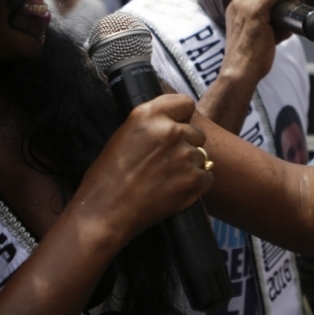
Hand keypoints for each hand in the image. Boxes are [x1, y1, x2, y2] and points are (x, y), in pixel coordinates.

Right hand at [74, 94, 210, 246]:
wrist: (106, 211)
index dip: (182, 117)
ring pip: (202, 155)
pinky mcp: (194, 180)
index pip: (185, 103)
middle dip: (185, 144)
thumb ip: (151, 124)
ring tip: (166, 178)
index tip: (177, 126)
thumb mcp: (124, 135)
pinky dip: (196, 184)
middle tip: (166, 161)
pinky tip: (175, 189)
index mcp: (149, 115)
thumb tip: (173, 122)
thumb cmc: (107, 177)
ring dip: (190, 165)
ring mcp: (185, 155)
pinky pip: (207, 176)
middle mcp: (170, 131)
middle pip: (196, 132)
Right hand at [220, 0, 297, 85]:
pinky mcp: (255, 12)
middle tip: (290, 1)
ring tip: (293, 2)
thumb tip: (288, 26)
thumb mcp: (255, 38)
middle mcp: (237, 4)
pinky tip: (293, 0)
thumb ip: (269, 28)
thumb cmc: (249, 61)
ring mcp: (244, 6)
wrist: (240, 72)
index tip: (283, 1)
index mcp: (234, 9)